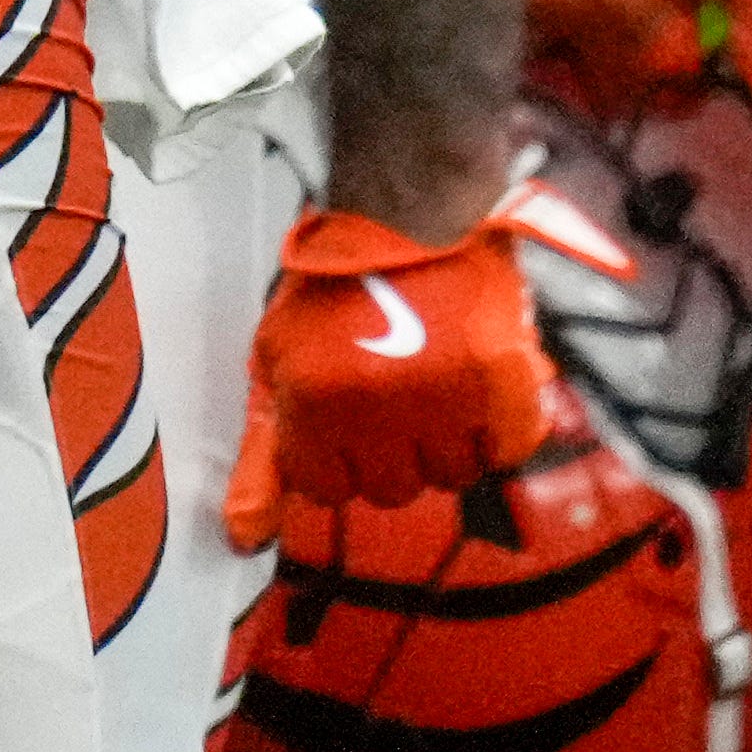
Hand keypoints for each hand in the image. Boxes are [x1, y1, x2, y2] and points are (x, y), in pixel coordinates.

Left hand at [218, 202, 576, 532]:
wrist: (409, 213)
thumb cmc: (334, 289)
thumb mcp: (277, 363)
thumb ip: (263, 456)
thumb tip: (243, 538)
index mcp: (314, 405)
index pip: (328, 490)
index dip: (340, 459)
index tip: (349, 423)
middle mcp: (378, 410)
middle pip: (393, 492)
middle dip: (394, 453)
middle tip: (397, 395)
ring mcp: (444, 397)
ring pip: (453, 476)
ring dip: (449, 441)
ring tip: (438, 381)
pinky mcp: (503, 381)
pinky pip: (509, 449)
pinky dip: (501, 427)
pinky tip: (478, 385)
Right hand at [529, 0, 751, 121]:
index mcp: (643, 11)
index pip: (670, 93)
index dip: (699, 85)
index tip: (712, 61)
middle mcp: (588, 13)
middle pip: (622, 96)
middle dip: (656, 83)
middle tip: (682, 40)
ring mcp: (553, 3)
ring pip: (583, 82)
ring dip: (614, 71)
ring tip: (644, 29)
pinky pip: (543, 52)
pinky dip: (567, 53)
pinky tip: (600, 28)